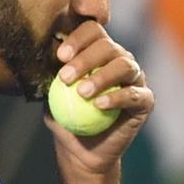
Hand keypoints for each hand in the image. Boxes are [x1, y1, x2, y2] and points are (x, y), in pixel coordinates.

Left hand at [46, 22, 153, 172]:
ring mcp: (135, 79)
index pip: (92, 31)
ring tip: (82, 92)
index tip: (60, 57)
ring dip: (102, 76)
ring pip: (124, 65)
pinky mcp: (145, 101)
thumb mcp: (51, 97)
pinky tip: (99, 105)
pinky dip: (117, 98)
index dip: (78, 39)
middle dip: (85, 59)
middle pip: (108, 46)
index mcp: (99, 52)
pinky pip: (135, 95)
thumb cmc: (66, 120)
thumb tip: (38, 56)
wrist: (83, 152)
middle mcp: (120, 60)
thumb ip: (48, 76)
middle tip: (66, 78)